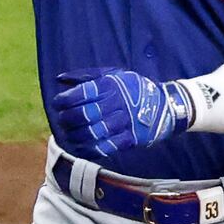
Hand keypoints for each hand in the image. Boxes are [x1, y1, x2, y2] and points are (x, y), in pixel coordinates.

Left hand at [53, 70, 191, 160]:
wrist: (166, 105)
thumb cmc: (133, 88)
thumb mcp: (113, 74)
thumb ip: (86, 76)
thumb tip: (60, 78)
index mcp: (111, 86)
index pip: (82, 93)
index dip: (65, 100)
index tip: (57, 104)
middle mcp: (117, 104)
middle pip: (85, 114)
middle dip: (68, 119)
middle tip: (62, 120)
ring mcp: (124, 123)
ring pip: (93, 133)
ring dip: (75, 136)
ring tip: (68, 134)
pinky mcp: (129, 139)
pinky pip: (105, 147)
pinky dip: (88, 149)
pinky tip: (79, 147)